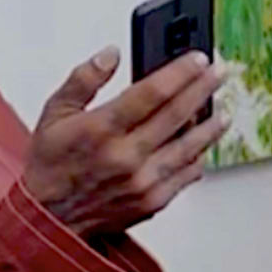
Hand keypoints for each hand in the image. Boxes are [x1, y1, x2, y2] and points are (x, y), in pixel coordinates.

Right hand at [24, 50, 223, 237]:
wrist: (49, 217)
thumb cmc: (52, 164)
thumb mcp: (54, 113)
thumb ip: (83, 80)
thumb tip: (111, 54)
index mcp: (101, 129)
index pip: (151, 93)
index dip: (180, 73)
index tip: (198, 59)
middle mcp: (125, 156)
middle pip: (177, 115)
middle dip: (203, 89)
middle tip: (220, 73)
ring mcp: (142, 181)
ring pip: (189, 146)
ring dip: (210, 125)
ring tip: (222, 110)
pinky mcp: (153, 201)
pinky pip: (186, 174)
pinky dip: (199, 156)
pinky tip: (205, 143)